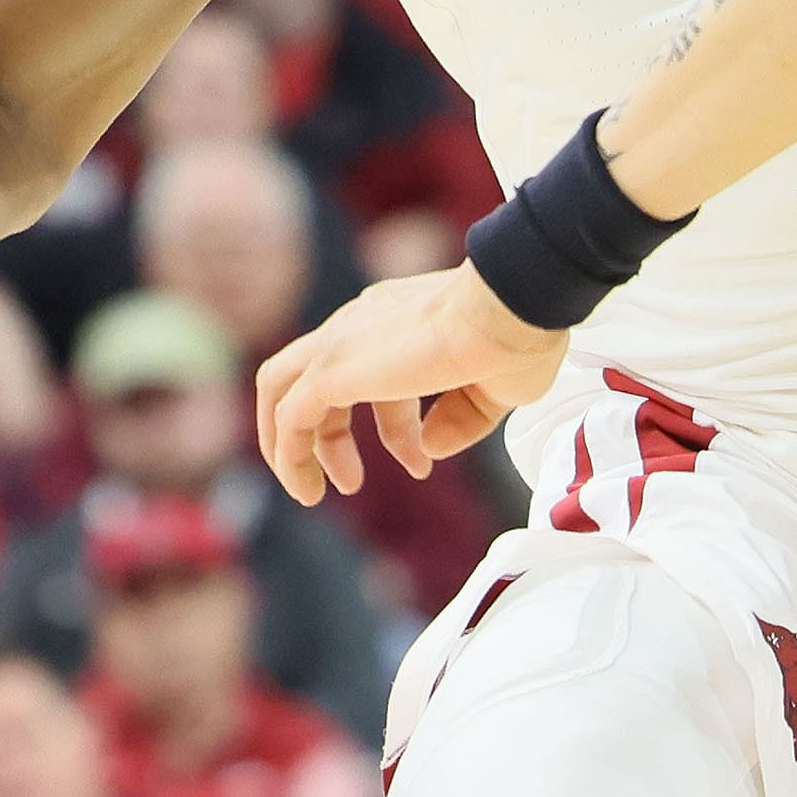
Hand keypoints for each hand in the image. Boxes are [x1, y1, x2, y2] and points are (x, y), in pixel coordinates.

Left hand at [254, 266, 554, 501]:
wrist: (512, 306)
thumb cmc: (515, 339)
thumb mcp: (489, 393)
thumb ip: (457, 419)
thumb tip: (429, 448)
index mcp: (395, 321)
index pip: (373, 374)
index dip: (395, 427)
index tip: (419, 462)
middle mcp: (360, 325)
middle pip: (315, 379)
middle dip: (329, 436)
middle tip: (349, 481)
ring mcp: (341, 343)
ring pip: (280, 387)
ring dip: (287, 443)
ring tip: (307, 490)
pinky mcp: (332, 369)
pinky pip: (289, 415)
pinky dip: (290, 453)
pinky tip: (308, 487)